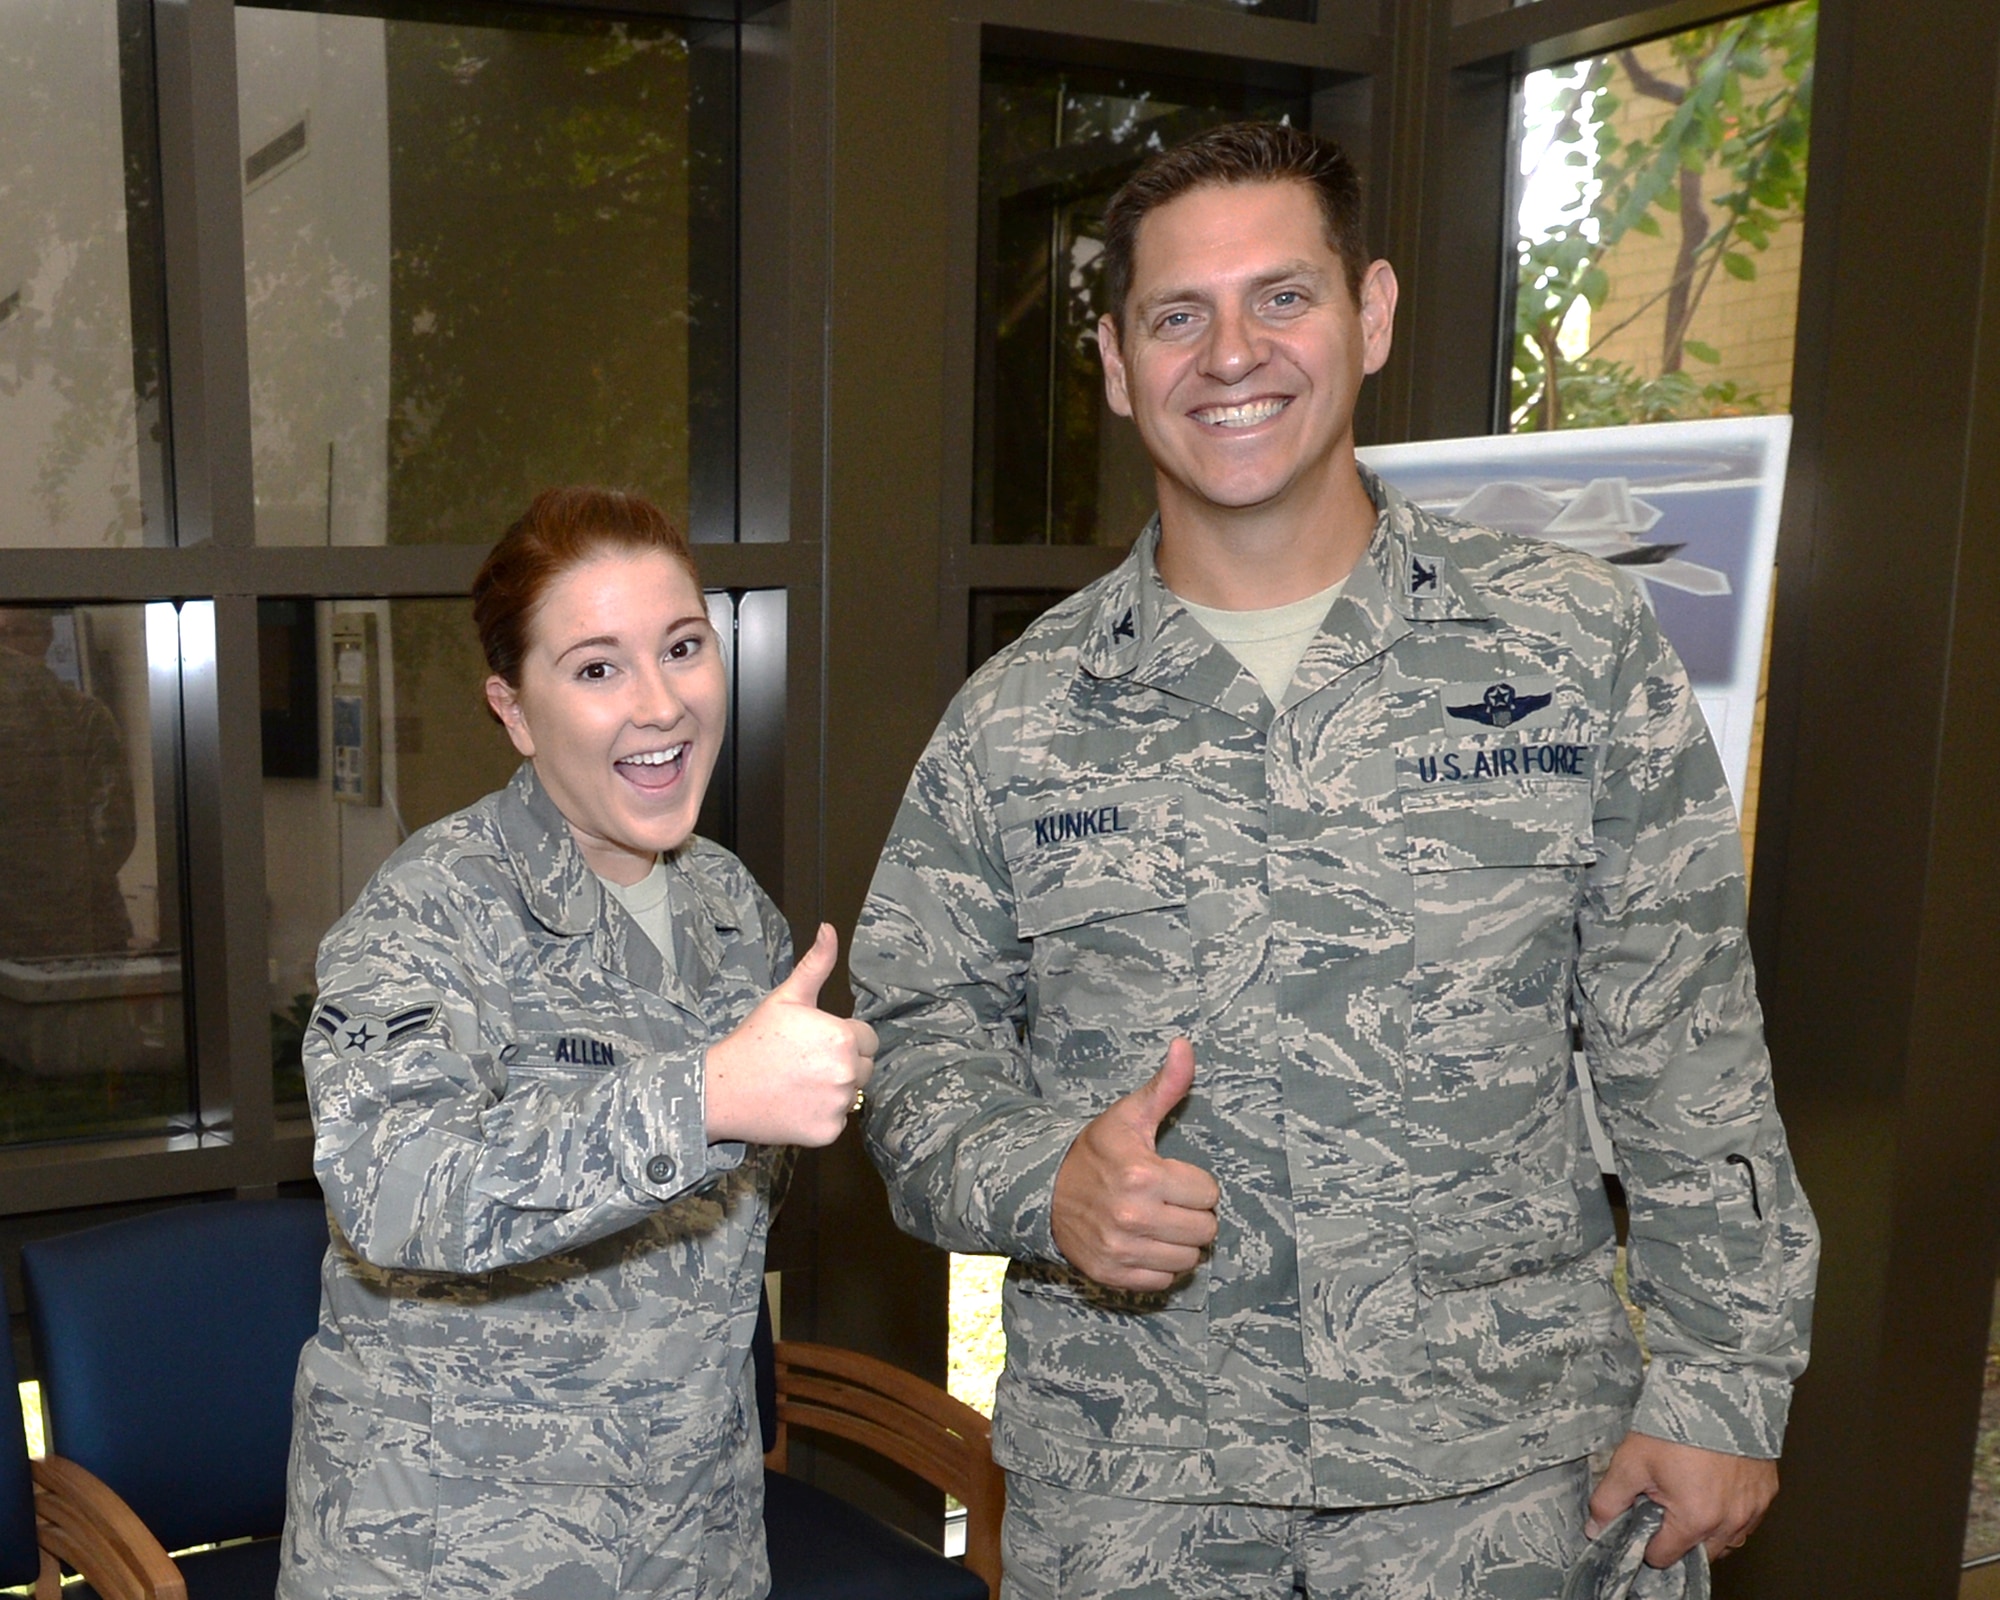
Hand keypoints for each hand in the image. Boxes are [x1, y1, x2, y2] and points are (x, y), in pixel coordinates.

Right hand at [703, 923, 877, 1146]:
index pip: (867, 1039)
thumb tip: (829, 929)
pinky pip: (838, 1121)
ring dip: (834, 1090)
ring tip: (799, 1083)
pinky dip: (822, 1116)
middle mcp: (847, 1072)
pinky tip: (796, 1104)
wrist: (723, 1089)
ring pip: (853, 1094)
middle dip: (842, 1064)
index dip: (843, 1038)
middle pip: (864, 1068)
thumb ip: (816, 965)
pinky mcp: (828, 1132)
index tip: (814, 1043)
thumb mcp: (786, 998)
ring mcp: (838, 1105)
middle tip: (805, 1063)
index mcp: (842, 1037)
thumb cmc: (755, 1040)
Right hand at [1050, 1038, 1219, 1291]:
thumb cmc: (1095, 1152)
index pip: (1208, 1193)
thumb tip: (1186, 1046)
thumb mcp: (1128, 1116)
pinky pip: (1164, 1280)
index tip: (1171, 1176)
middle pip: (1205, 1229)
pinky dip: (1160, 1265)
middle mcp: (1133, 1217)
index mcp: (1142, 1175)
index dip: (1194, 1183)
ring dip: (1179, 1241)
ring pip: (1189, 1258)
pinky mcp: (1113, 1274)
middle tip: (1169, 1201)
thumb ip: (1165, 1086)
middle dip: (1192, 1213)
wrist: (1043, 1190)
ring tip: (1159, 1222)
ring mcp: (1122, 1250)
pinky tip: (1145, 1243)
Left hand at [1586, 1432, 1777, 1564]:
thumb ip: (1609, 1500)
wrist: (1718, 1388)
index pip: (1664, 1557)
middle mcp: (1730, 1522)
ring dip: (1707, 1531)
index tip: (1641, 1521)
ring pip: (1726, 1542)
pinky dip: (1729, 1515)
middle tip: (1663, 1505)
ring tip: (1688, 1497)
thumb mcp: (1630, 1460)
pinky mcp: (1767, 1493)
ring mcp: (1753, 1509)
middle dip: (1677, 1538)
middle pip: (1698, 1554)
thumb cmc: (1675, 1422)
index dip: (1646, 1542)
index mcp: (1695, 1519)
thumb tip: (1596, 1527)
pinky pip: (1747, 1521)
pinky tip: (1713, 1490)